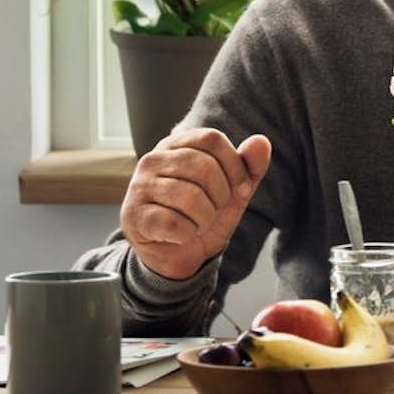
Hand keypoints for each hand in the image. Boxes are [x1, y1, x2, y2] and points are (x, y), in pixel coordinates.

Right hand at [120, 129, 271, 279]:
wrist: (179, 254)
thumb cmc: (205, 213)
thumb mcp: (234, 190)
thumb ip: (249, 166)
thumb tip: (261, 141)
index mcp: (177, 144)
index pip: (212, 139)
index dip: (235, 166)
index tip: (238, 188)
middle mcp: (153, 159)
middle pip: (203, 166)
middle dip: (222, 195)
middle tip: (215, 210)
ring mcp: (138, 187)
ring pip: (189, 195)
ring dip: (205, 217)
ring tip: (198, 222)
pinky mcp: (132, 216)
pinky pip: (172, 222)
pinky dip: (187, 233)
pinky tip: (181, 234)